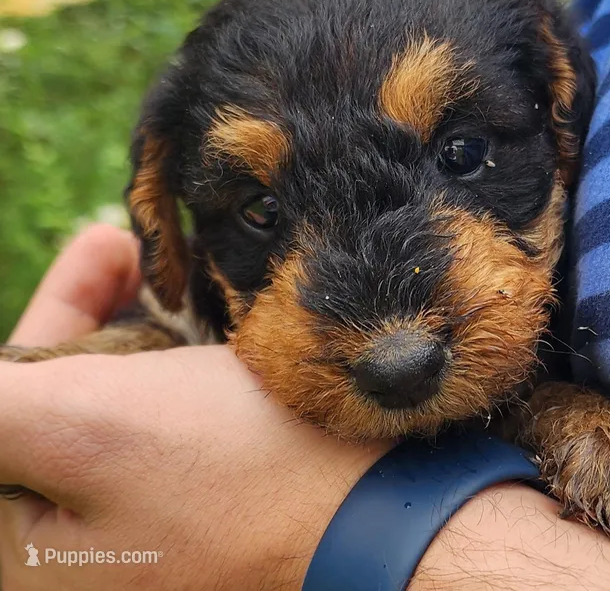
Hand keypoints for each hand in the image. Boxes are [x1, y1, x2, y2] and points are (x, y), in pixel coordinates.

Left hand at [0, 225, 389, 589]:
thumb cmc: (240, 469)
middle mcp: (81, 551)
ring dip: (128, 325)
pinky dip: (169, 356)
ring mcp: (145, 526)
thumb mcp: (84, 426)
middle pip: (53, 407)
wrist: (381, 511)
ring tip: (159, 263)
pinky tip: (193, 311)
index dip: (48, 323)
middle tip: (121, 244)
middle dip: (86, 315)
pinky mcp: (198, 501)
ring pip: (111, 402)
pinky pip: (161, 417)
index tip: (96, 254)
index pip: (2, 418)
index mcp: (29, 555)